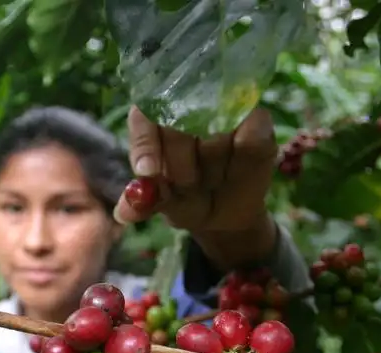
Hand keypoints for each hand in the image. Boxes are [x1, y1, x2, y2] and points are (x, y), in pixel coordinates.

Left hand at [114, 106, 278, 269]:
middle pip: (179, 121)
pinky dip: (245, 148)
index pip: (144, 119)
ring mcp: (223, 113)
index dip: (145, 145)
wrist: (225, 215)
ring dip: (213, 163)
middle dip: (179, 160)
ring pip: (215, 125)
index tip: (147, 172)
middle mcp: (188, 110)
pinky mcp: (256, 122)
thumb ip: (143, 203)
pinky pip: (252, 128)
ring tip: (211, 183)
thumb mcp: (166, 205)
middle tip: (185, 184)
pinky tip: (238, 168)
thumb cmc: (187, 200)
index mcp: (156, 123)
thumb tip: (124, 213)